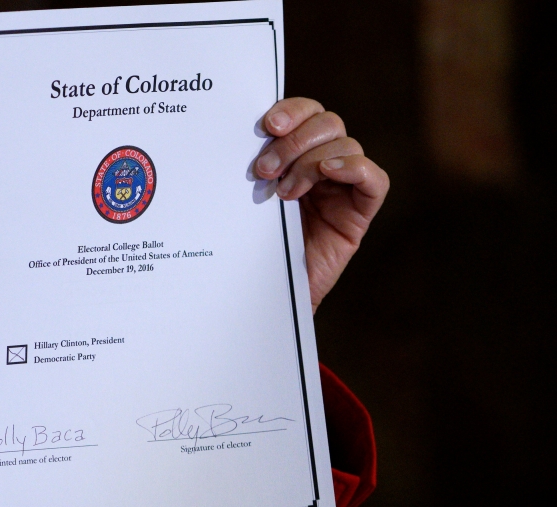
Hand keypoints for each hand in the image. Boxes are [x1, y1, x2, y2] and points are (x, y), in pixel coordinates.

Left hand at [255, 97, 389, 313]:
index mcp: (295, 154)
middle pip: (327, 123)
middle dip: (295, 141)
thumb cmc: (250, 245)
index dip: (291, 110)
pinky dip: (354, 168)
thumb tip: (234, 134)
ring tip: (282, 193)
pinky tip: (328, 173)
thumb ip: (252, 167)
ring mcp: (343, 187)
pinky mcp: (359, 212)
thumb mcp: (245, 200)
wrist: (263, 293)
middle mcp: (322, 165)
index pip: (305, 113)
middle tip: (264, 170)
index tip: (266, 125)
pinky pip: (374, 180)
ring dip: (310, 161)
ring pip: (345, 145)